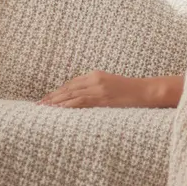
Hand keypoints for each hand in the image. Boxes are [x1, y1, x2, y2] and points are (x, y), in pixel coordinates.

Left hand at [38, 70, 157, 108]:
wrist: (148, 91)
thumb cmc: (133, 92)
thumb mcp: (112, 87)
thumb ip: (98, 90)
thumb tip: (84, 100)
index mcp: (96, 75)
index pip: (71, 83)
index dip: (58, 91)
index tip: (46, 99)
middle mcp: (95, 79)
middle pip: (68, 88)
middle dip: (52, 97)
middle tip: (38, 105)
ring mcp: (99, 89)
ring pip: (71, 95)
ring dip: (56, 102)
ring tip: (43, 109)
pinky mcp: (103, 98)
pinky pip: (81, 102)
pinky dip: (68, 106)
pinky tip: (59, 110)